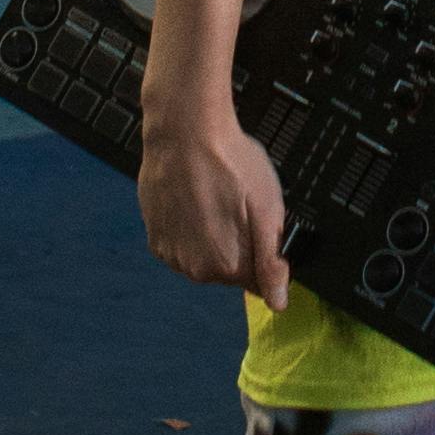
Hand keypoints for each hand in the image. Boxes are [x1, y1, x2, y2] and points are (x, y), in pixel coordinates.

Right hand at [137, 84, 289, 307]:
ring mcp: (171, 254)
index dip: (262, 252)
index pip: (258, 280)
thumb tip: (279, 303)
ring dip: (211, 237)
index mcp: (229, 267)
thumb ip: (272, 262)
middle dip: (238, 244)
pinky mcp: (155, 238)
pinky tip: (193, 201)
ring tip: (212, 199)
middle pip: (230, 270)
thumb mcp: (268, 208)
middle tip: (236, 205)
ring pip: (204, 258)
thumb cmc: (230, 163)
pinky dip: (189, 229)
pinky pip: (182, 245)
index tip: (257, 224)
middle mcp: (196, 270)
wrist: (184, 131)